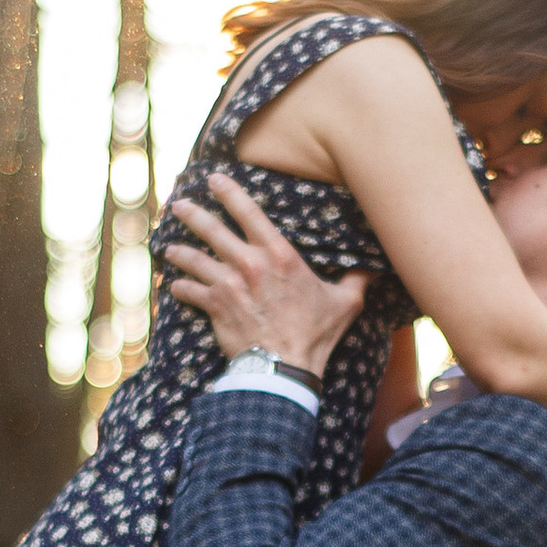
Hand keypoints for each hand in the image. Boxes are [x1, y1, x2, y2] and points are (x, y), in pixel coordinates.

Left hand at [161, 169, 369, 373]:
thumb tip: (376, 267)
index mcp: (279, 254)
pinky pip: (189, 291)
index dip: (228, 191)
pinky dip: (180, 288)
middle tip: (179, 205)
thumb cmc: (315, 334)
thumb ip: (356, 280)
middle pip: (212, 229)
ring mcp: (228, 284)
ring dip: (179, 251)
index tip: (214, 179)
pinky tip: (175, 286)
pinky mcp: (214, 306)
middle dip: (192, 214)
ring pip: (193, 258)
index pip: (248, 211)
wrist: (285, 367)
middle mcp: (249, 263)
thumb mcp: (345, 303)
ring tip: (170, 248)